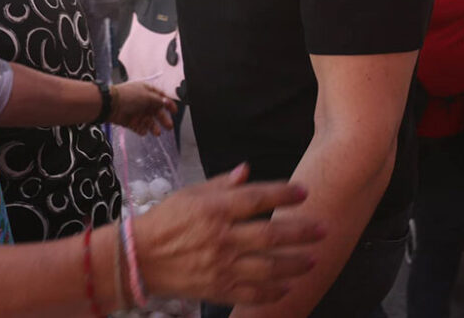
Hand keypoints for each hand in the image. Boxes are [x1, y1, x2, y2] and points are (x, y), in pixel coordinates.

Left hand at [111, 82, 175, 135]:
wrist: (110, 104)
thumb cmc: (129, 96)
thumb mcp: (147, 96)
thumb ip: (159, 100)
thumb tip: (167, 102)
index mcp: (147, 92)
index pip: (161, 97)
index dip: (168, 104)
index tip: (174, 111)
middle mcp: (143, 102)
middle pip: (156, 111)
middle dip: (163, 119)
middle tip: (169, 126)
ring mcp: (137, 112)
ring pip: (149, 121)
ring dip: (154, 127)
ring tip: (157, 133)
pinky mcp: (131, 121)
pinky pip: (139, 127)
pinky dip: (142, 130)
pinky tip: (144, 131)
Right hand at [135, 163, 325, 304]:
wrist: (140, 258)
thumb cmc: (164, 220)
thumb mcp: (190, 194)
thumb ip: (222, 184)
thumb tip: (248, 170)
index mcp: (214, 210)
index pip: (257, 198)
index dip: (284, 194)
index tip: (304, 192)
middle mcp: (221, 238)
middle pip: (271, 235)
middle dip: (302, 232)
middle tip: (324, 228)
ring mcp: (221, 266)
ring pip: (268, 267)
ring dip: (295, 263)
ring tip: (314, 258)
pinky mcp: (218, 289)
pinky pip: (253, 294)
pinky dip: (274, 292)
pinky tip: (289, 286)